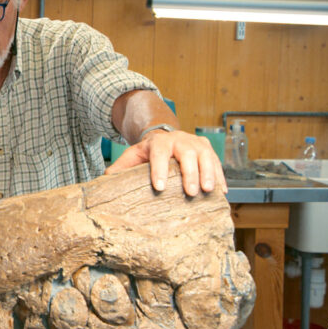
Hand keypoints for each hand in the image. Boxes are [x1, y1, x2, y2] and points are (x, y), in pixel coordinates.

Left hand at [105, 129, 226, 195]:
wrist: (164, 136)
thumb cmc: (147, 151)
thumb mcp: (132, 155)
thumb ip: (121, 167)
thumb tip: (105, 179)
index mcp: (158, 142)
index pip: (158, 154)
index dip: (159, 170)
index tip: (159, 187)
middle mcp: (179, 140)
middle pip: (187, 154)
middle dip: (189, 173)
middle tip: (190, 192)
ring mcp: (195, 143)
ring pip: (205, 156)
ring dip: (209, 173)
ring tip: (209, 191)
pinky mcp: (207, 148)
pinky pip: (216, 162)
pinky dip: (220, 176)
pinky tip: (222, 191)